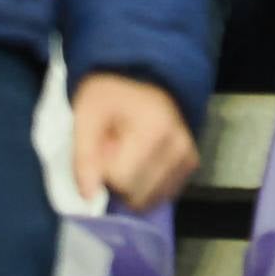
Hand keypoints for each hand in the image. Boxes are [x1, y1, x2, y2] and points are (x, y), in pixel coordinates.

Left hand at [71, 73, 198, 210]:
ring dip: (133, 185)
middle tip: (114, 151)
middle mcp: (178, 144)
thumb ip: (84, 158)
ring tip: (129, 155)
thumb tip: (88, 197)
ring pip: (151, 198)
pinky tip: (142, 162)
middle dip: (118, 181)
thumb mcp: (86, 116)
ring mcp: (187, 155)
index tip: (103, 147)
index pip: (121, 179)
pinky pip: (164, 193)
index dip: (103, 168)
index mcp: (154, 129)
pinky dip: (148, 185)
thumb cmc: (110, 95)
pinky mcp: (190, 162)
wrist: (140, 76)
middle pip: (137, 194)